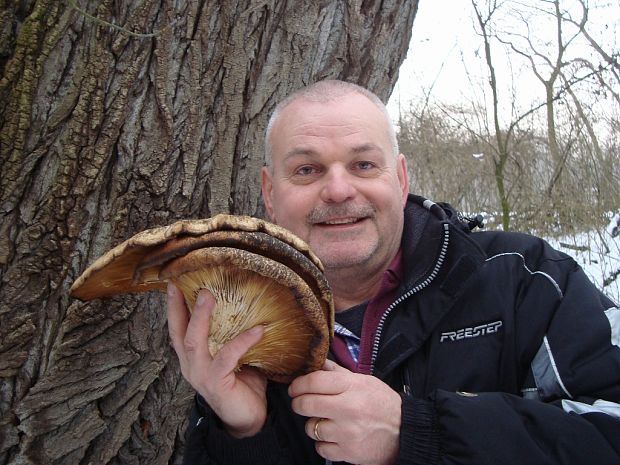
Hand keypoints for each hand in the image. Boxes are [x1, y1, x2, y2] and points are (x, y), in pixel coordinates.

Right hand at [167, 284, 267, 437]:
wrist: (249, 419)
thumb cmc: (243, 382)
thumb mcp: (233, 355)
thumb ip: (231, 334)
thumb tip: (247, 304)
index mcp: (192, 357)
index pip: (177, 328)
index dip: (173, 307)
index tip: (173, 283)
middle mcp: (191, 365)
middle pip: (179, 332)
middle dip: (181, 307)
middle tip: (192, 285)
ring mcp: (200, 375)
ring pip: (194, 342)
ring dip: (200, 318)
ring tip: (209, 296)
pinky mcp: (216, 383)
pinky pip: (227, 357)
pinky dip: (243, 341)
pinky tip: (259, 330)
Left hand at [289, 359, 400, 464]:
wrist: (405, 431)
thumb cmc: (383, 403)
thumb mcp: (363, 381)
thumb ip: (337, 372)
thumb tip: (316, 362)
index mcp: (352, 387)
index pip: (314, 381)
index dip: (298, 384)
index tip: (295, 387)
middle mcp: (348, 409)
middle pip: (306, 404)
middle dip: (298, 403)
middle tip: (301, 402)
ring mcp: (347, 432)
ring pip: (311, 428)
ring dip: (313, 424)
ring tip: (326, 420)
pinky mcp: (348, 452)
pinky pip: (320, 447)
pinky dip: (323, 442)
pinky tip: (334, 436)